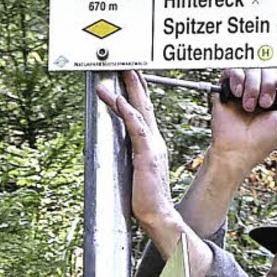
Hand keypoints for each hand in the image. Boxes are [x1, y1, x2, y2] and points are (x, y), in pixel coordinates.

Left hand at [95, 70, 183, 255]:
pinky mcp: (146, 155)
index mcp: (152, 144)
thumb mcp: (138, 172)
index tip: (130, 74)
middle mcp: (154, 141)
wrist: (158, 215)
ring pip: (139, 110)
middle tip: (126, 61)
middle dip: (135, 81)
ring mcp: (152, 147)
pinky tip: (118, 99)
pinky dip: (127, 112)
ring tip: (120, 70)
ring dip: (129, 89)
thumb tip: (125, 153)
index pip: (144, 112)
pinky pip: (136, 128)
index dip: (137, 92)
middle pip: (144, 104)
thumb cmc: (146, 199)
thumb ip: (134, 158)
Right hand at [211, 68, 276, 173]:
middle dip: (268, 85)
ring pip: (252, 69)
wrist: (236, 151)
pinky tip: (237, 94)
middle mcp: (260, 91)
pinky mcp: (226, 90)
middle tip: (265, 104)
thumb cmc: (260, 142)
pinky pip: (232, 71)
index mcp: (276, 98)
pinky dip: (237, 78)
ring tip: (249, 106)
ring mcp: (243, 90)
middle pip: (269, 70)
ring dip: (253, 86)